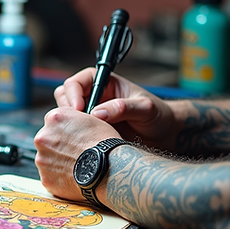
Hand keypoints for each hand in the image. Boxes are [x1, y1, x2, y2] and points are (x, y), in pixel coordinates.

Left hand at [33, 106, 118, 200]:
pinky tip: (74, 177)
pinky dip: (59, 177)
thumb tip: (71, 125)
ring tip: (77, 166)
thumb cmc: (104, 144)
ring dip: (58, 161)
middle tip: (75, 153)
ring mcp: (41, 159)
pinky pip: (50, 176)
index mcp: (54, 118)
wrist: (108, 170)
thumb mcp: (91, 119)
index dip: (65, 129)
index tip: (73, 136)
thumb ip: (73, 119)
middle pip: (47, 140)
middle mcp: (42, 137)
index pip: (54, 121)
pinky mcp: (45, 178)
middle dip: (58, 146)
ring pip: (47, 159)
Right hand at [55, 68, 179, 150]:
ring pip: (65, 116)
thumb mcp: (145, 108)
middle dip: (67, 110)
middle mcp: (94, 97)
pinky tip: (85, 145)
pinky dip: (73, 138)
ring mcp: (90, 115)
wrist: (165, 137)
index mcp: (104, 83)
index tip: (79, 110)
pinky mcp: (90, 132)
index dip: (73, 95)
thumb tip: (98, 114)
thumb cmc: (158, 116)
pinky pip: (73, 133)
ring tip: (82, 136)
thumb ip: (123, 108)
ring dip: (69, 125)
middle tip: (78, 125)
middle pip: (64, 97)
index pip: (76, 83)